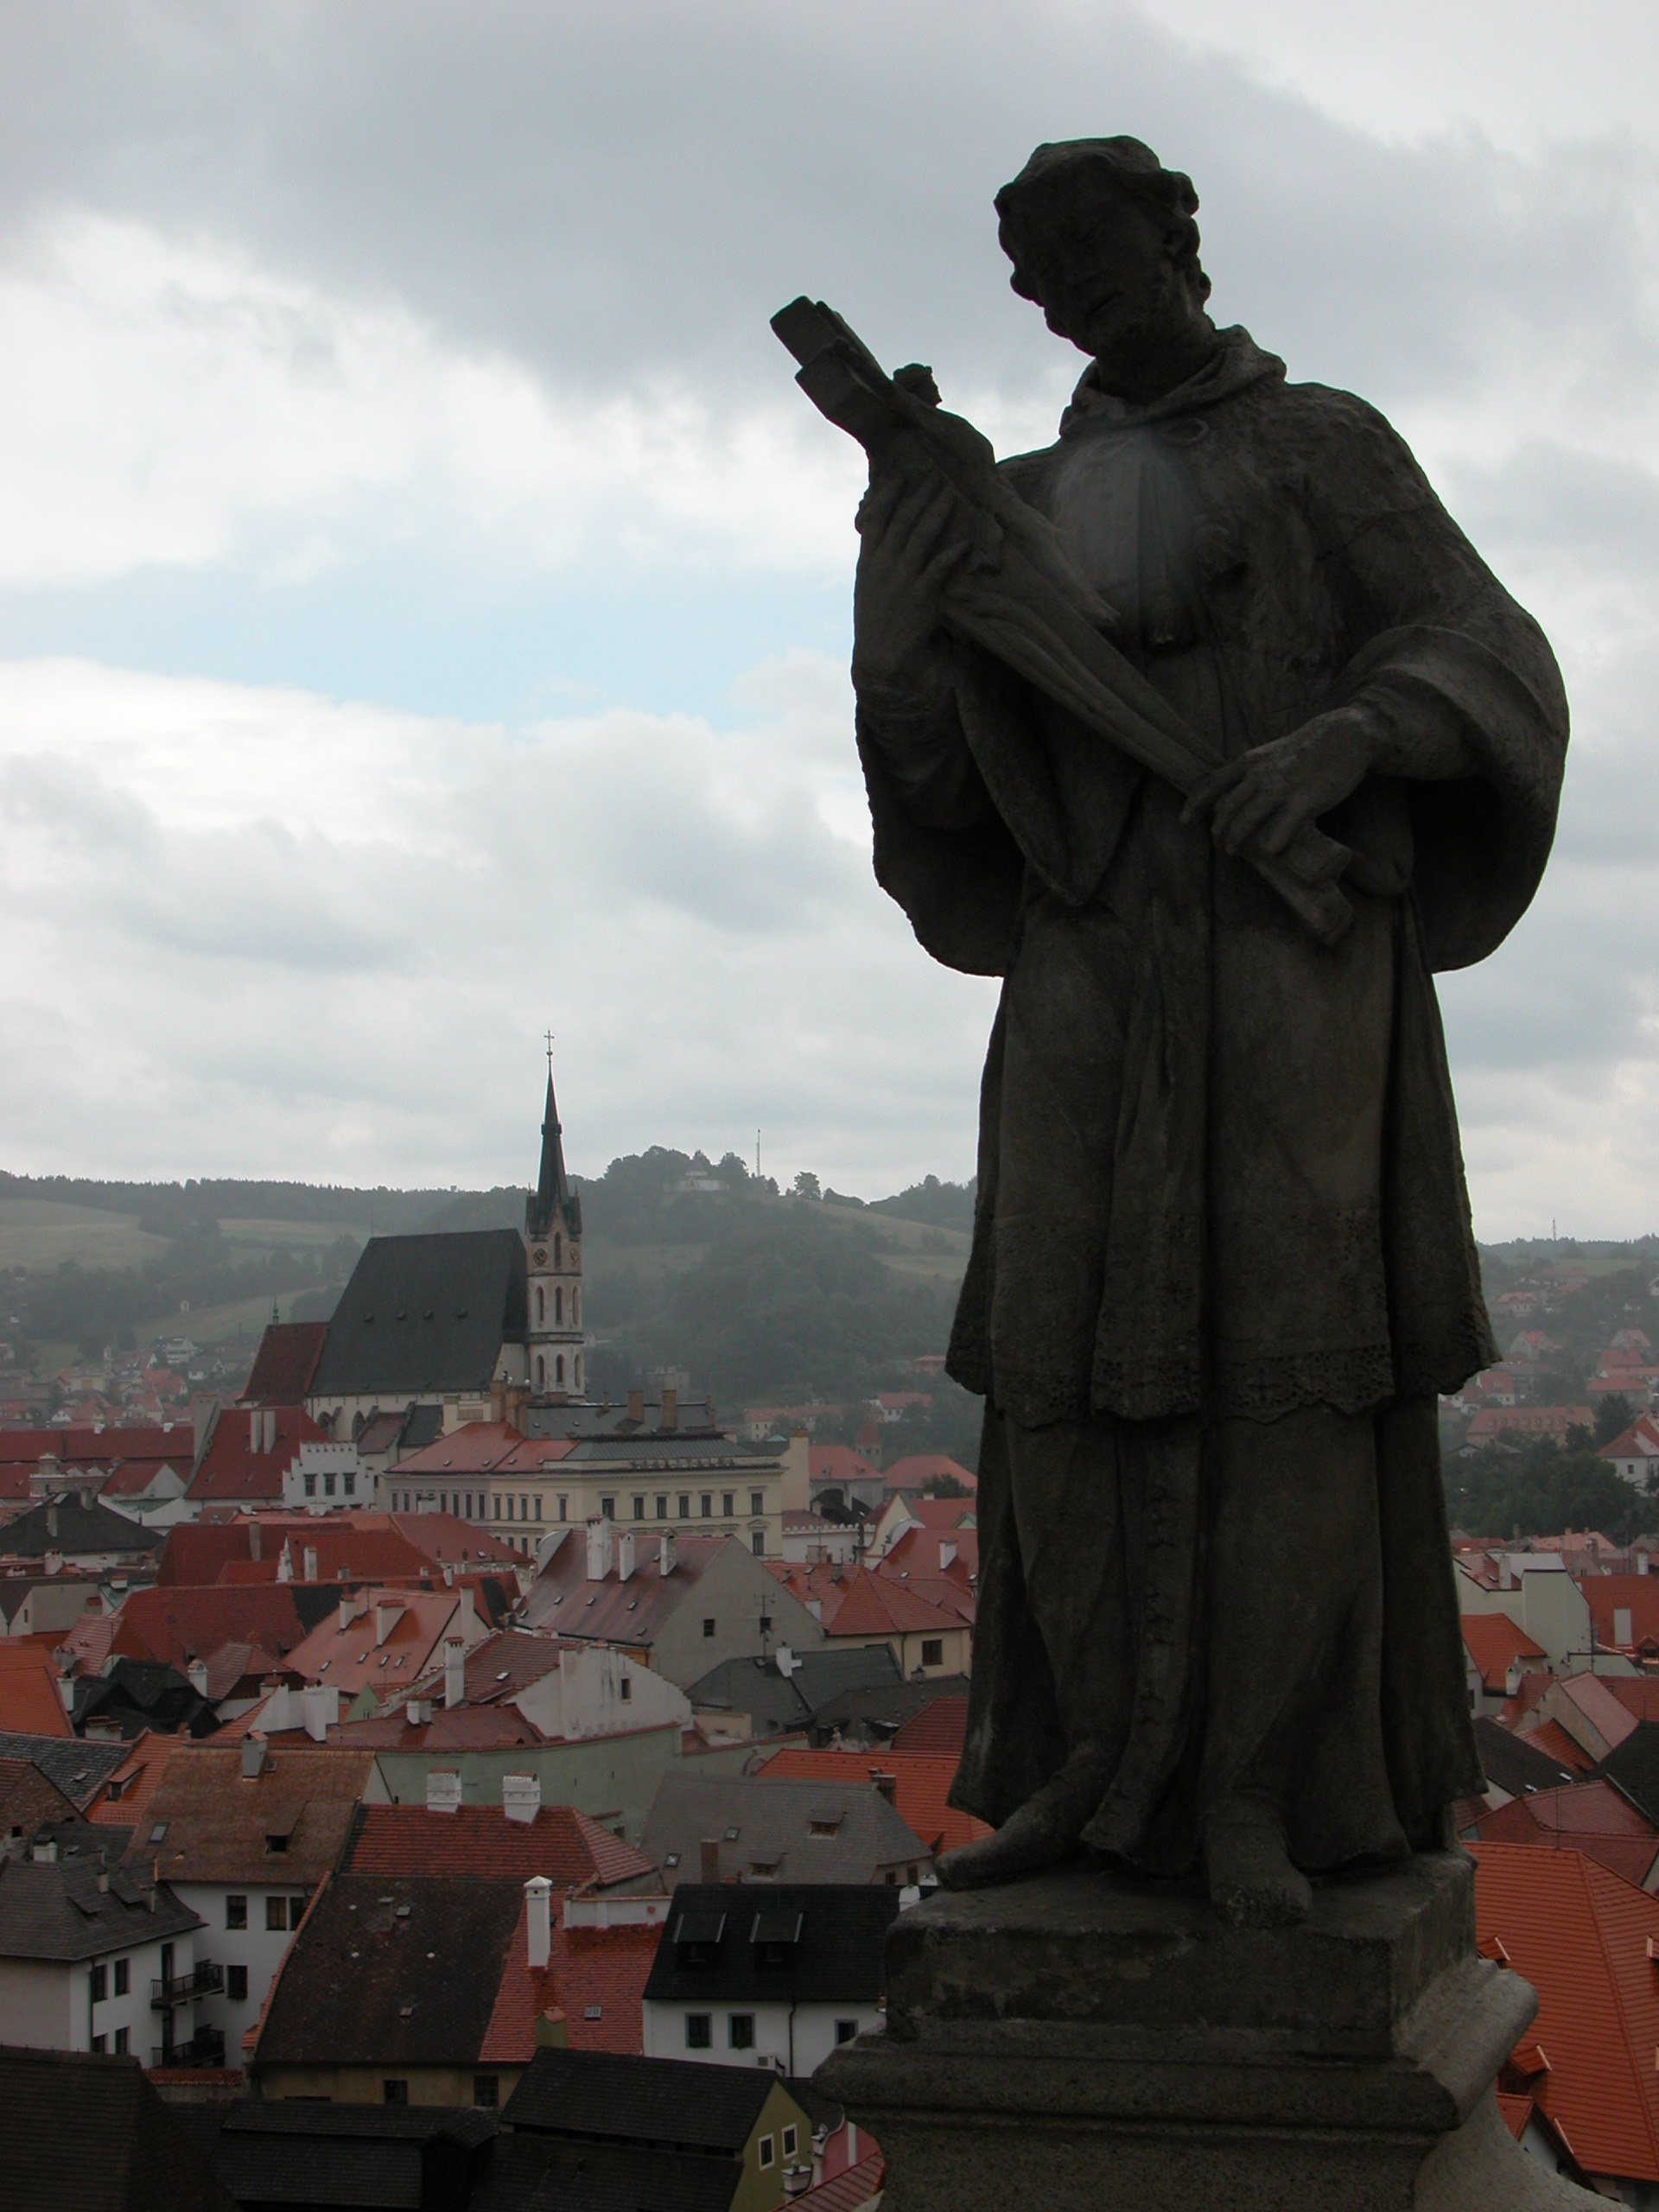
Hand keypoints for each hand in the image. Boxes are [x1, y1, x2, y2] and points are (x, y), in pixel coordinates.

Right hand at [851, 471, 971, 693]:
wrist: (880, 656)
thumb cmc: (876, 621)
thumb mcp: (867, 586)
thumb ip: (875, 559)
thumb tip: (884, 536)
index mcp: (868, 562)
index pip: (875, 520)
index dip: (887, 496)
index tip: (900, 478)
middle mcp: (883, 566)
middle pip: (903, 522)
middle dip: (920, 497)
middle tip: (936, 478)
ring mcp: (902, 580)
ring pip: (921, 538)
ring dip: (937, 514)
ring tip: (951, 496)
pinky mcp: (921, 598)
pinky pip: (939, 569)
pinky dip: (952, 555)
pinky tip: (965, 543)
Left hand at [1181, 709, 1378, 856]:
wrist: (1343, 735)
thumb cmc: (1305, 750)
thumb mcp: (1270, 755)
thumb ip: (1252, 773)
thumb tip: (1233, 797)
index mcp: (1250, 763)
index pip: (1212, 784)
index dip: (1194, 804)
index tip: (1183, 821)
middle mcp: (1260, 775)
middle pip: (1228, 808)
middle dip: (1219, 831)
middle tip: (1221, 846)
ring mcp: (1282, 788)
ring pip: (1248, 819)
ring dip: (1237, 839)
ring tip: (1233, 851)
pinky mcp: (1305, 800)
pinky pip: (1283, 827)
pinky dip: (1273, 843)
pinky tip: (1270, 852)